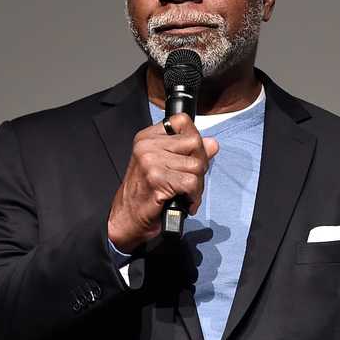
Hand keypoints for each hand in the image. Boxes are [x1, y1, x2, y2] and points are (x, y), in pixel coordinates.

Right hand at [107, 113, 219, 252]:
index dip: (194, 140)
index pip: (183, 121)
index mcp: (147, 137)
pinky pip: (191, 183)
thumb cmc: (145, 194)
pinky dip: (193, 197)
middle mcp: (147, 146)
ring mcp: (150, 161)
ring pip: (197, 165)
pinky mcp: (156, 179)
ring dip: (197, 185)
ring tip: (186, 194)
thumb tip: (212, 143)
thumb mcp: (165, 166)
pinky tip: (184, 202)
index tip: (190, 157)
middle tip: (190, 181)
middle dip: (200, 165)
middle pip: (195, 143)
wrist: (126, 219)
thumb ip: (188, 152)